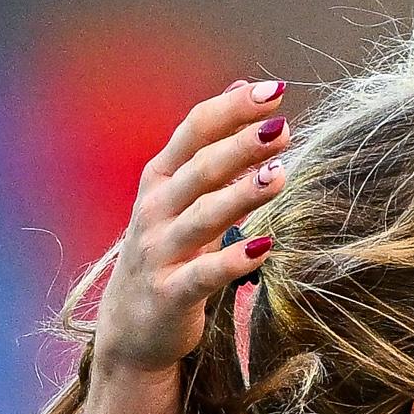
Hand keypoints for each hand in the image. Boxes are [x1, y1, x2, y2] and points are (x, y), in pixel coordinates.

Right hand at [85, 80, 294, 382]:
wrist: (132, 328)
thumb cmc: (169, 252)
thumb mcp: (183, 194)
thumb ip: (212, 145)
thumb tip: (243, 85)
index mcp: (160, 180)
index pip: (194, 131)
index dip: (232, 110)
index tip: (275, 91)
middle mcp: (154, 210)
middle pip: (199, 169)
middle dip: (240, 146)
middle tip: (282, 129)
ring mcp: (159, 252)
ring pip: (202, 216)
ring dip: (241, 195)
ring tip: (280, 176)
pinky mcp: (170, 293)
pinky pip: (203, 275)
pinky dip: (232, 261)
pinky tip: (265, 248)